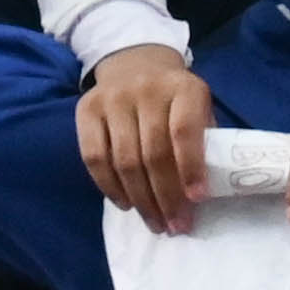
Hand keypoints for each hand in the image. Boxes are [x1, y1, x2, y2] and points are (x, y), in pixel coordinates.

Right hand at [75, 43, 212, 233]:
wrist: (136, 63)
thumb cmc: (176, 99)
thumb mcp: (199, 108)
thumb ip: (203, 142)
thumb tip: (201, 196)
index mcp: (183, 87)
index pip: (184, 130)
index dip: (190, 167)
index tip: (197, 199)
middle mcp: (146, 89)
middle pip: (153, 152)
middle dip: (166, 197)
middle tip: (175, 226)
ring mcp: (112, 98)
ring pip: (123, 160)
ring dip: (141, 200)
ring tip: (155, 223)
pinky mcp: (86, 109)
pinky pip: (94, 157)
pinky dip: (110, 187)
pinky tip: (126, 204)